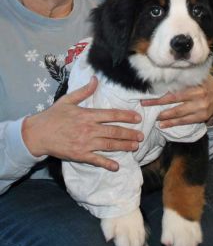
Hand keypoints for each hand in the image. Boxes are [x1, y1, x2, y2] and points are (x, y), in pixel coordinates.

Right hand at [22, 76, 142, 170]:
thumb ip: (84, 91)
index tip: (138, 118)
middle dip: (130, 134)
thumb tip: (95, 79)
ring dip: (124, 146)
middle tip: (141, 136)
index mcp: (87, 115)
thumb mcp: (68, 100)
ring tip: (135, 146)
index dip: (126, 116)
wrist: (38, 134)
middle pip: (114, 131)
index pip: (112, 115)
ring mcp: (85, 143)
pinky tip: (117, 166)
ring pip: (109, 145)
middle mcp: (89, 129)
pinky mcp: (80, 154)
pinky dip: (107, 164)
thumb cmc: (53, 116)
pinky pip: (96, 160)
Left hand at [141, 75, 212, 128]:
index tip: (147, 93)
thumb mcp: (197, 76)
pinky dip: (173, 123)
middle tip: (144, 104)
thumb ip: (184, 77)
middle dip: (157, 102)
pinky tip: (163, 124)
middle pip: (173, 99)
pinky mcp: (202, 116)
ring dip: (164, 115)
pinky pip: (185, 121)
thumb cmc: (205, 84)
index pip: (174, 87)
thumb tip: (163, 73)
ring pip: (178, 112)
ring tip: (153, 117)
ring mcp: (201, 106)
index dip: (160, 91)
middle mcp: (198, 94)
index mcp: (195, 82)